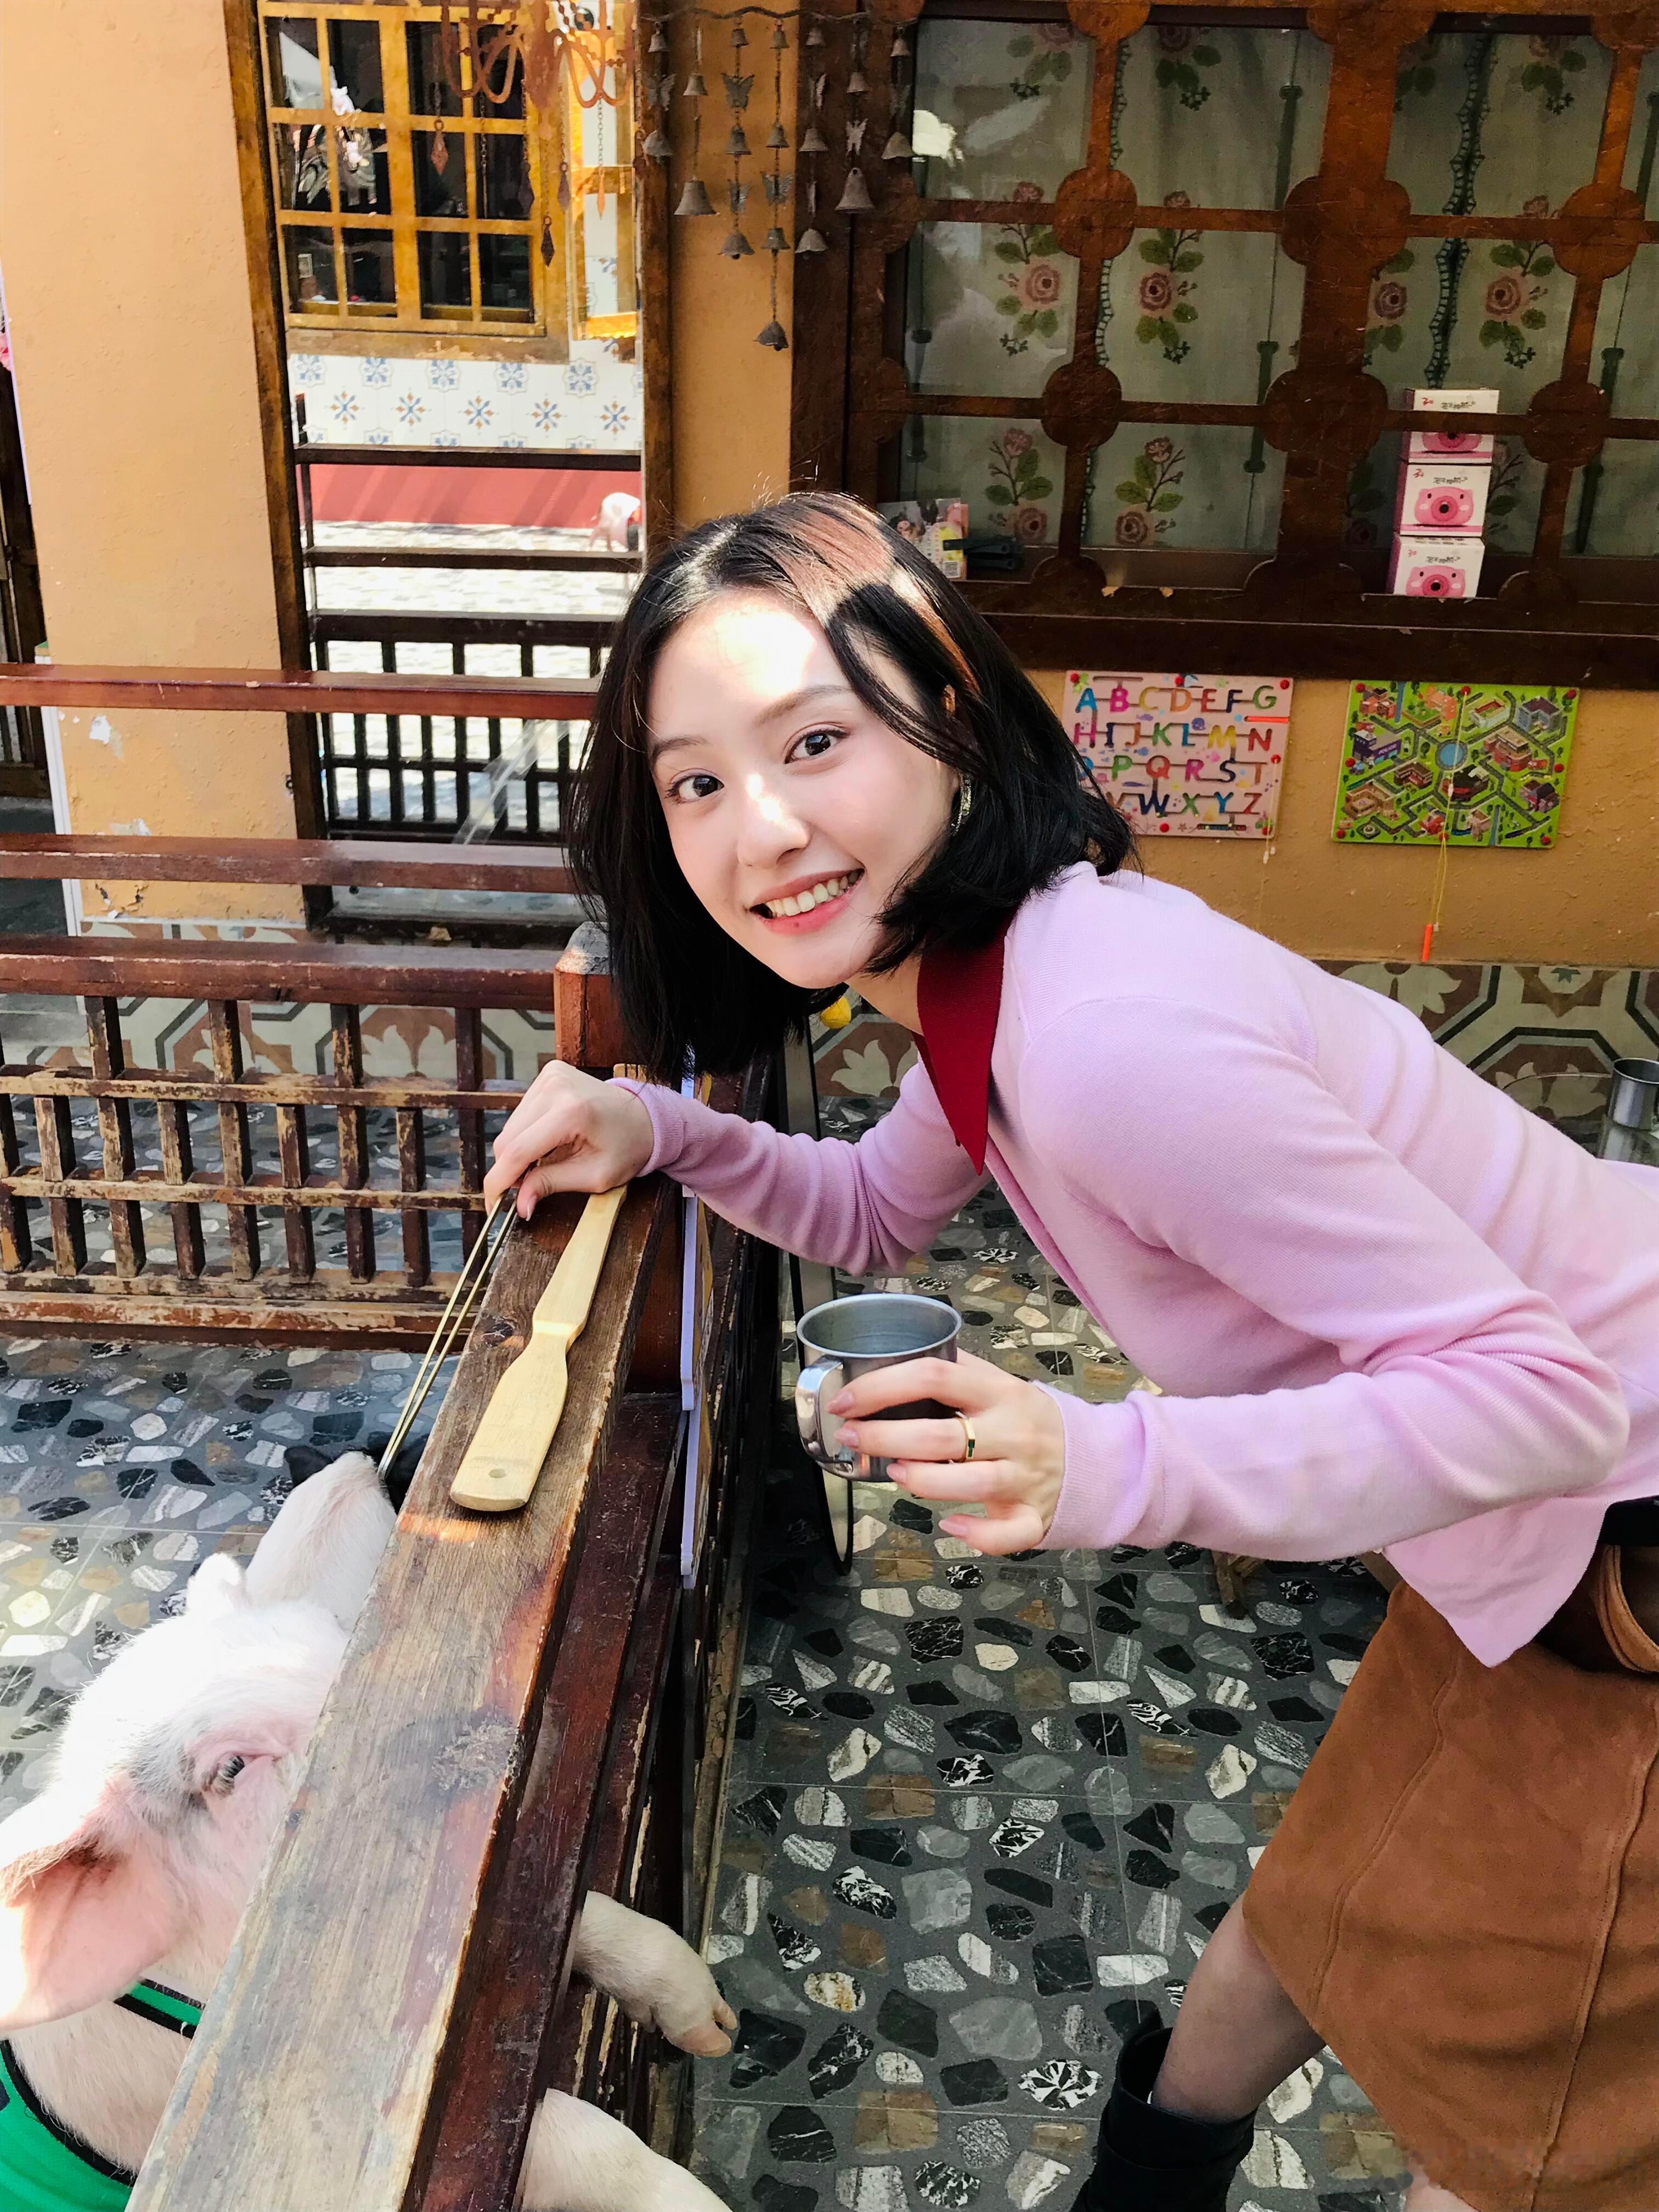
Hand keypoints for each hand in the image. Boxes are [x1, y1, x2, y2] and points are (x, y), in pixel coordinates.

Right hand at [483, 1062, 654, 1217]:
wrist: (646, 1117)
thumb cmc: (627, 1148)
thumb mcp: (594, 1176)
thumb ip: (551, 1185)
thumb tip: (519, 1205)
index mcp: (571, 1112)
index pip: (518, 1151)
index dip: (500, 1182)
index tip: (494, 1205)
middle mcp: (556, 1087)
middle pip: (507, 1139)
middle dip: (511, 1170)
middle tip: (528, 1187)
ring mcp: (550, 1076)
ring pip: (510, 1127)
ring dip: (519, 1151)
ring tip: (546, 1160)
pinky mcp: (549, 1073)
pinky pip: (521, 1113)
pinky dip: (527, 1133)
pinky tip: (549, 1140)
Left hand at [832, 1350, 1065, 1554]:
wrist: (1091, 1458)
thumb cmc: (1025, 1419)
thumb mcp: (999, 1385)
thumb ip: (956, 1373)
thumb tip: (889, 1361)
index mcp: (999, 1391)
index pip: (935, 1376)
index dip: (883, 1387)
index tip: (846, 1400)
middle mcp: (1013, 1432)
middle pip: (941, 1435)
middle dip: (884, 1437)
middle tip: (850, 1437)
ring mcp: (1026, 1476)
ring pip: (971, 1482)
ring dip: (923, 1480)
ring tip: (894, 1473)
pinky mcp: (1034, 1516)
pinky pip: (1009, 1533)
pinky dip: (978, 1533)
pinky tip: (950, 1524)